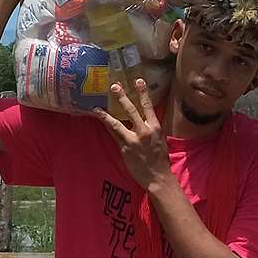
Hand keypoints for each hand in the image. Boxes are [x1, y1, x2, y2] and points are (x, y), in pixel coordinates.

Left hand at [97, 74, 171, 192]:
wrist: (157, 177)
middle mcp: (144, 131)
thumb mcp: (160, 139)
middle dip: (122, 97)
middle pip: (131, 110)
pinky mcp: (124, 149)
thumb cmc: (160, 159)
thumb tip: (146, 118)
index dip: (143, 93)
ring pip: (117, 123)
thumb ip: (152, 128)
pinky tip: (100, 121)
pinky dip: (107, 127)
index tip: (138, 80)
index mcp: (155, 127)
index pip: (148, 106)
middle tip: (114, 86)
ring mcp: (133, 140)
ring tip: (96, 107)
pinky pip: (114, 135)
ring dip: (106, 114)